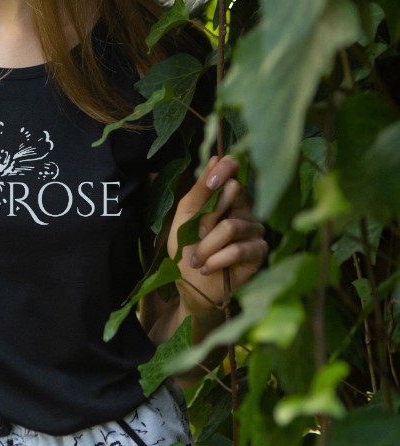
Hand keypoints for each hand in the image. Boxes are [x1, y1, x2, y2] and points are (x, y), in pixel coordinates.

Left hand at [168, 155, 267, 321]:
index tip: (212, 182)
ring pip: (232, 226)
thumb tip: (215, 157)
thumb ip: (200, 190)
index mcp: (227, 198)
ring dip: (207, 246)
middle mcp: (244, 210)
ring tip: (198, 260)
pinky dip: (218, 259)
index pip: (234, 172)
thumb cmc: (186, 250)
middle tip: (197, 234)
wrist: (191, 288)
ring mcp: (254, 230)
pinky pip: (240, 248)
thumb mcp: (185, 218)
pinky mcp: (259, 252)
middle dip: (208, 215)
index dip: (225, 170)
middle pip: (236, 192)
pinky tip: (208, 268)